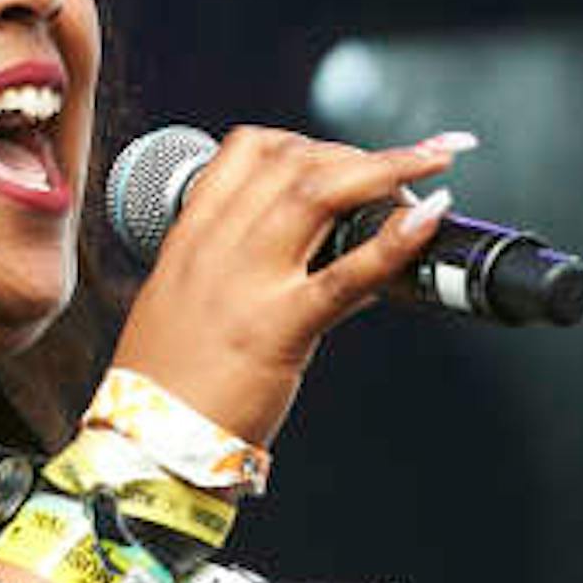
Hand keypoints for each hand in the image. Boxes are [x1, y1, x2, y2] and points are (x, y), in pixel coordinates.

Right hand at [107, 126, 470, 447]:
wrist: (146, 443)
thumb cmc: (168, 382)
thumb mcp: (185, 304)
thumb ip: (242, 270)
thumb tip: (330, 256)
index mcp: (191, 238)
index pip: (247, 150)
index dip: (306, 139)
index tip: (341, 155)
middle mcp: (217, 248)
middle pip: (294, 162)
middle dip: (359, 153)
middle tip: (403, 169)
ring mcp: (247, 284)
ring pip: (320, 194)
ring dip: (390, 166)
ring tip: (435, 159)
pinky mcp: (279, 328)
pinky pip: (346, 273)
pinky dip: (396, 238)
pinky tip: (431, 215)